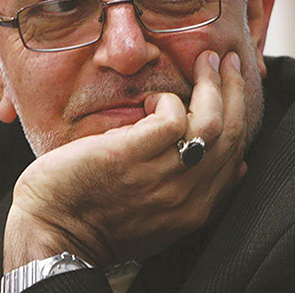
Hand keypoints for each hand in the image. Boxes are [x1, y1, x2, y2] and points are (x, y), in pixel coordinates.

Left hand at [2, 50, 247, 271]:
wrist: (52, 233)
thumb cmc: (101, 218)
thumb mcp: (163, 215)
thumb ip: (196, 191)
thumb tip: (239, 167)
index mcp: (196, 209)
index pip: (235, 154)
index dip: (242, 114)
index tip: (236, 86)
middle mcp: (186, 195)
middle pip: (230, 134)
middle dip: (236, 90)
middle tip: (227, 60)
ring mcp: (161, 177)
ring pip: (210, 123)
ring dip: (212, 85)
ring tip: (205, 61)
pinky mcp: (131, 157)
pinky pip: (171, 118)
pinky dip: (168, 101)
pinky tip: (151, 101)